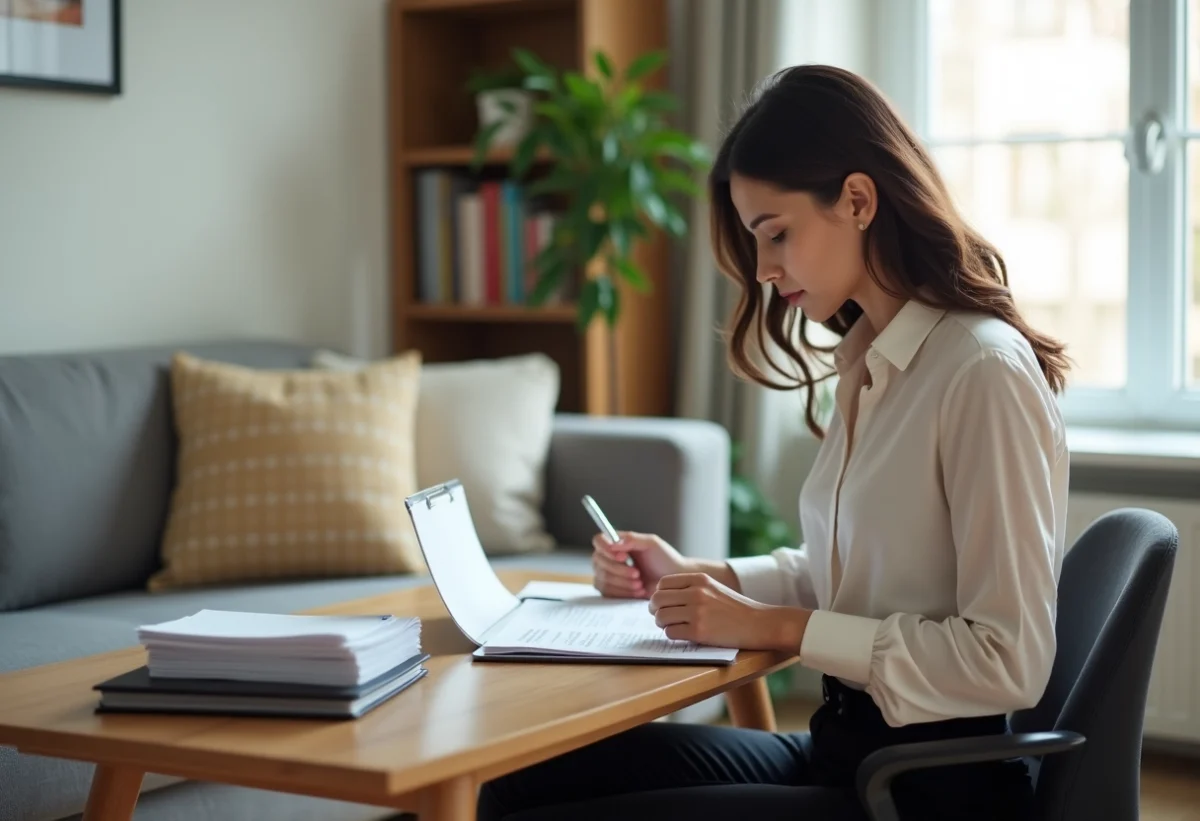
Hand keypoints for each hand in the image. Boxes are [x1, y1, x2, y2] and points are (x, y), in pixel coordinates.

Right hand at [591, 531, 691, 598]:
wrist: (673, 582)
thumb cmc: (665, 559)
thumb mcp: (652, 543)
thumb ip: (632, 539)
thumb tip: (613, 543)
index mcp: (617, 542)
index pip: (599, 540)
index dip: (606, 549)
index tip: (623, 557)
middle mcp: (609, 557)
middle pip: (598, 561)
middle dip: (619, 570)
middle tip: (637, 573)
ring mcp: (608, 574)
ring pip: (602, 578)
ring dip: (622, 582)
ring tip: (640, 583)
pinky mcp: (611, 590)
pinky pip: (607, 592)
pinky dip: (623, 592)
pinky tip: (638, 590)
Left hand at [648, 572, 811, 650]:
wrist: (759, 623)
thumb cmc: (734, 608)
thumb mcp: (713, 588)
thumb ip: (690, 588)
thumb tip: (660, 597)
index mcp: (698, 579)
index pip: (662, 584)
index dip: (658, 595)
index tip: (663, 604)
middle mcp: (696, 593)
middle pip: (657, 600)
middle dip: (655, 611)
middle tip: (661, 617)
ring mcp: (697, 612)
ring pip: (661, 617)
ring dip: (663, 624)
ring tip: (672, 626)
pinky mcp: (699, 631)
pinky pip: (671, 633)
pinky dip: (673, 635)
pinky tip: (684, 635)